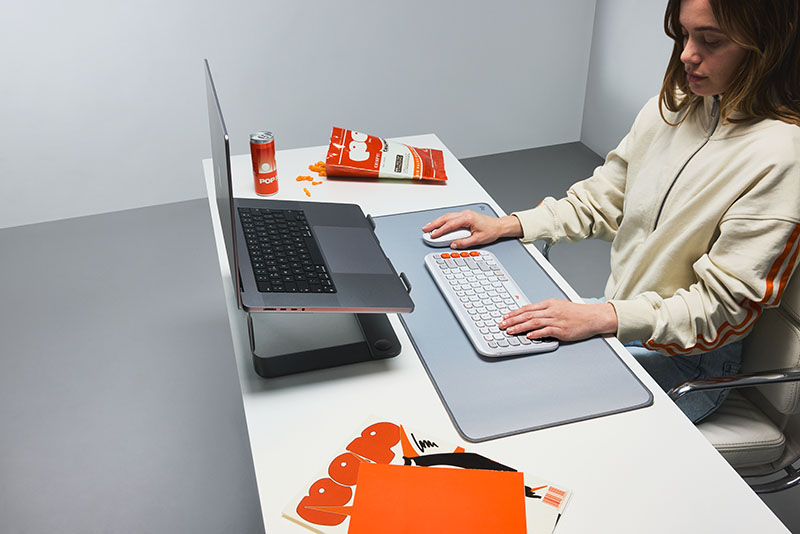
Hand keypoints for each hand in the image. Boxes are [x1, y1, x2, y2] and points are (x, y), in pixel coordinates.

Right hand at [421, 209, 522, 248]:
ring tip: (429, 227)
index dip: (440, 231)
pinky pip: (451, 217)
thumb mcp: (478, 240)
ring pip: (447, 216)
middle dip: (434, 224)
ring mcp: (464, 214)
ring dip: (437, 221)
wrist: (499, 226)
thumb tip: (453, 244)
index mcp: (468, 218)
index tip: (433, 235)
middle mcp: (465, 214)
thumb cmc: (491, 230)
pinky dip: (443, 221)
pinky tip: (439, 224)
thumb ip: (464, 242)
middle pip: (445, 218)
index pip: (450, 225)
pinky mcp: (465, 216)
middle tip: (425, 229)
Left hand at [498, 299, 617, 341]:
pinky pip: (546, 331)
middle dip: (512, 320)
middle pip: (527, 315)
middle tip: (502, 324)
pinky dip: (536, 333)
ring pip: (534, 323)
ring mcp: (556, 320)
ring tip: (510, 331)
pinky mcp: (562, 329)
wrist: (593, 316)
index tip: (505, 316)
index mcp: (549, 304)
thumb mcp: (559, 306)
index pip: (528, 308)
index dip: (514, 312)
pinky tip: (528, 336)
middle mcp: (551, 310)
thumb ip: (545, 310)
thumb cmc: (577, 313)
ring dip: (520, 327)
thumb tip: (531, 315)